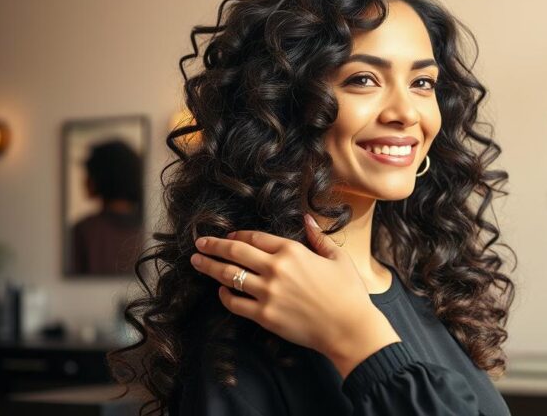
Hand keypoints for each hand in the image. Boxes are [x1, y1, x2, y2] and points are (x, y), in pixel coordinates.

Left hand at [190, 215, 400, 376]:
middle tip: (199, 243)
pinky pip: (234, 303)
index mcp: (293, 251)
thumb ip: (318, 237)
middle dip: (213, 246)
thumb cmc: (348, 292)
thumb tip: (307, 219)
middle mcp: (276, 269)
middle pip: (234, 252)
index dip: (237, 236)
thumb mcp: (338, 257)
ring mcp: (267, 293)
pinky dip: (224, 295)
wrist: (349, 328)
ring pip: (229, 275)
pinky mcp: (264, 316)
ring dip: (209, 267)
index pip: (254, 238)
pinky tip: (221, 291)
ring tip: (197, 262)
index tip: (227, 237)